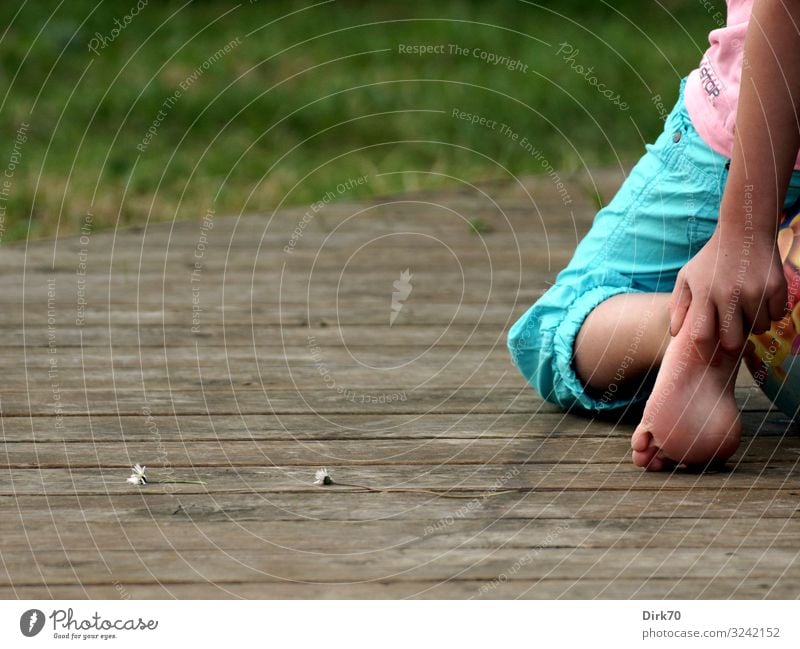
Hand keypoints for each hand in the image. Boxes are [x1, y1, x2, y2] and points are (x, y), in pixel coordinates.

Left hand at [669, 224, 785, 353]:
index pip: (703, 336)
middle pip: (733, 341)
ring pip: (758, 330)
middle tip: (732, 336)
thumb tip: (675, 334)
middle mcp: (730, 294)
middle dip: (732, 345)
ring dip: (753, 326)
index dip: (705, 352)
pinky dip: (770, 313)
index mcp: (705, 294)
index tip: (709, 358)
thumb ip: (678, 306)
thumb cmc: (711, 258)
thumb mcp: (687, 277)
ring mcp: (755, 291)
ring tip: (745, 309)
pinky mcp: (776, 287)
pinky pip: (776, 316)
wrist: (744, 231)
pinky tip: (760, 300)